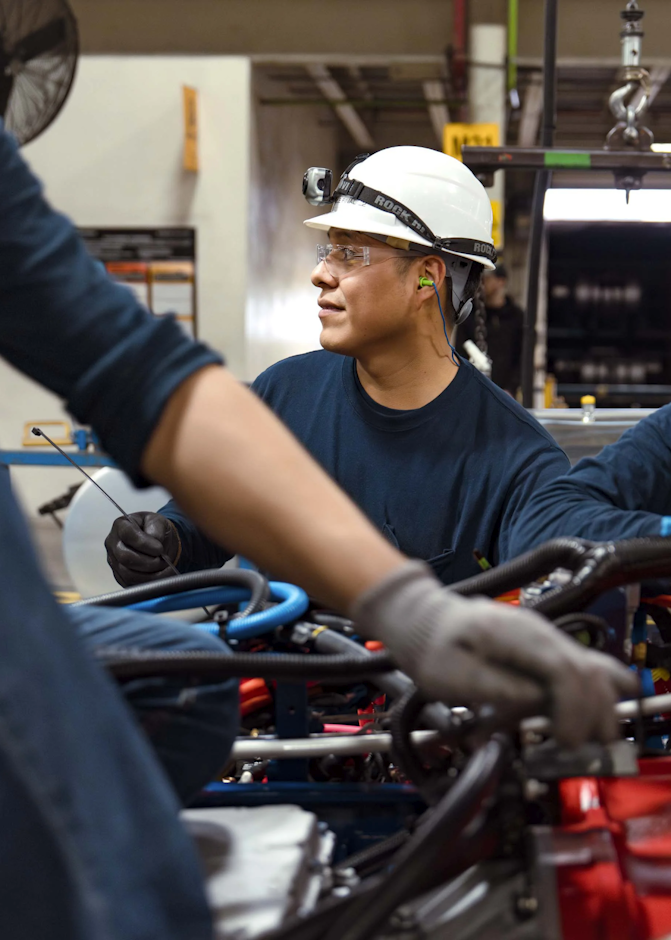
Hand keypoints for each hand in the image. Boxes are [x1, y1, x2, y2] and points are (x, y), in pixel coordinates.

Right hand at [105, 512, 180, 586]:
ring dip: (150, 575)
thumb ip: (156, 528)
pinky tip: (161, 576)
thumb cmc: (155, 529)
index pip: (127, 535)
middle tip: (164, 561)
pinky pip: (131, 584)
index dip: (144, 543)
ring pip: (128, 574)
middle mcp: (113, 544)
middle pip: (125, 557)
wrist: (155, 542)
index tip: (160, 548)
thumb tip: (155, 542)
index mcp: (121, 526)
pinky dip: (149, 583)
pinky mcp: (119, 576)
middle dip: (148, 562)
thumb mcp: (159, 521)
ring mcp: (114, 561)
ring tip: (165, 569)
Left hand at [350, 561, 638, 748]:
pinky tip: (613, 699)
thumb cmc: (432, 649)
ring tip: (597, 740)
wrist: (422, 619)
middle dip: (591, 712)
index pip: (562, 669)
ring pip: (587, 665)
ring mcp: (541, 636)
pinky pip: (578, 663)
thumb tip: (533, 698)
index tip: (565, 739)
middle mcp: (535, 631)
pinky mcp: (540, 647)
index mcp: (512, 636)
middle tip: (580, 748)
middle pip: (582, 668)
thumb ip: (491, 685)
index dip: (572, 707)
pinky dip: (596, 684)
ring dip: (598, 703)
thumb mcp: (448, 673)